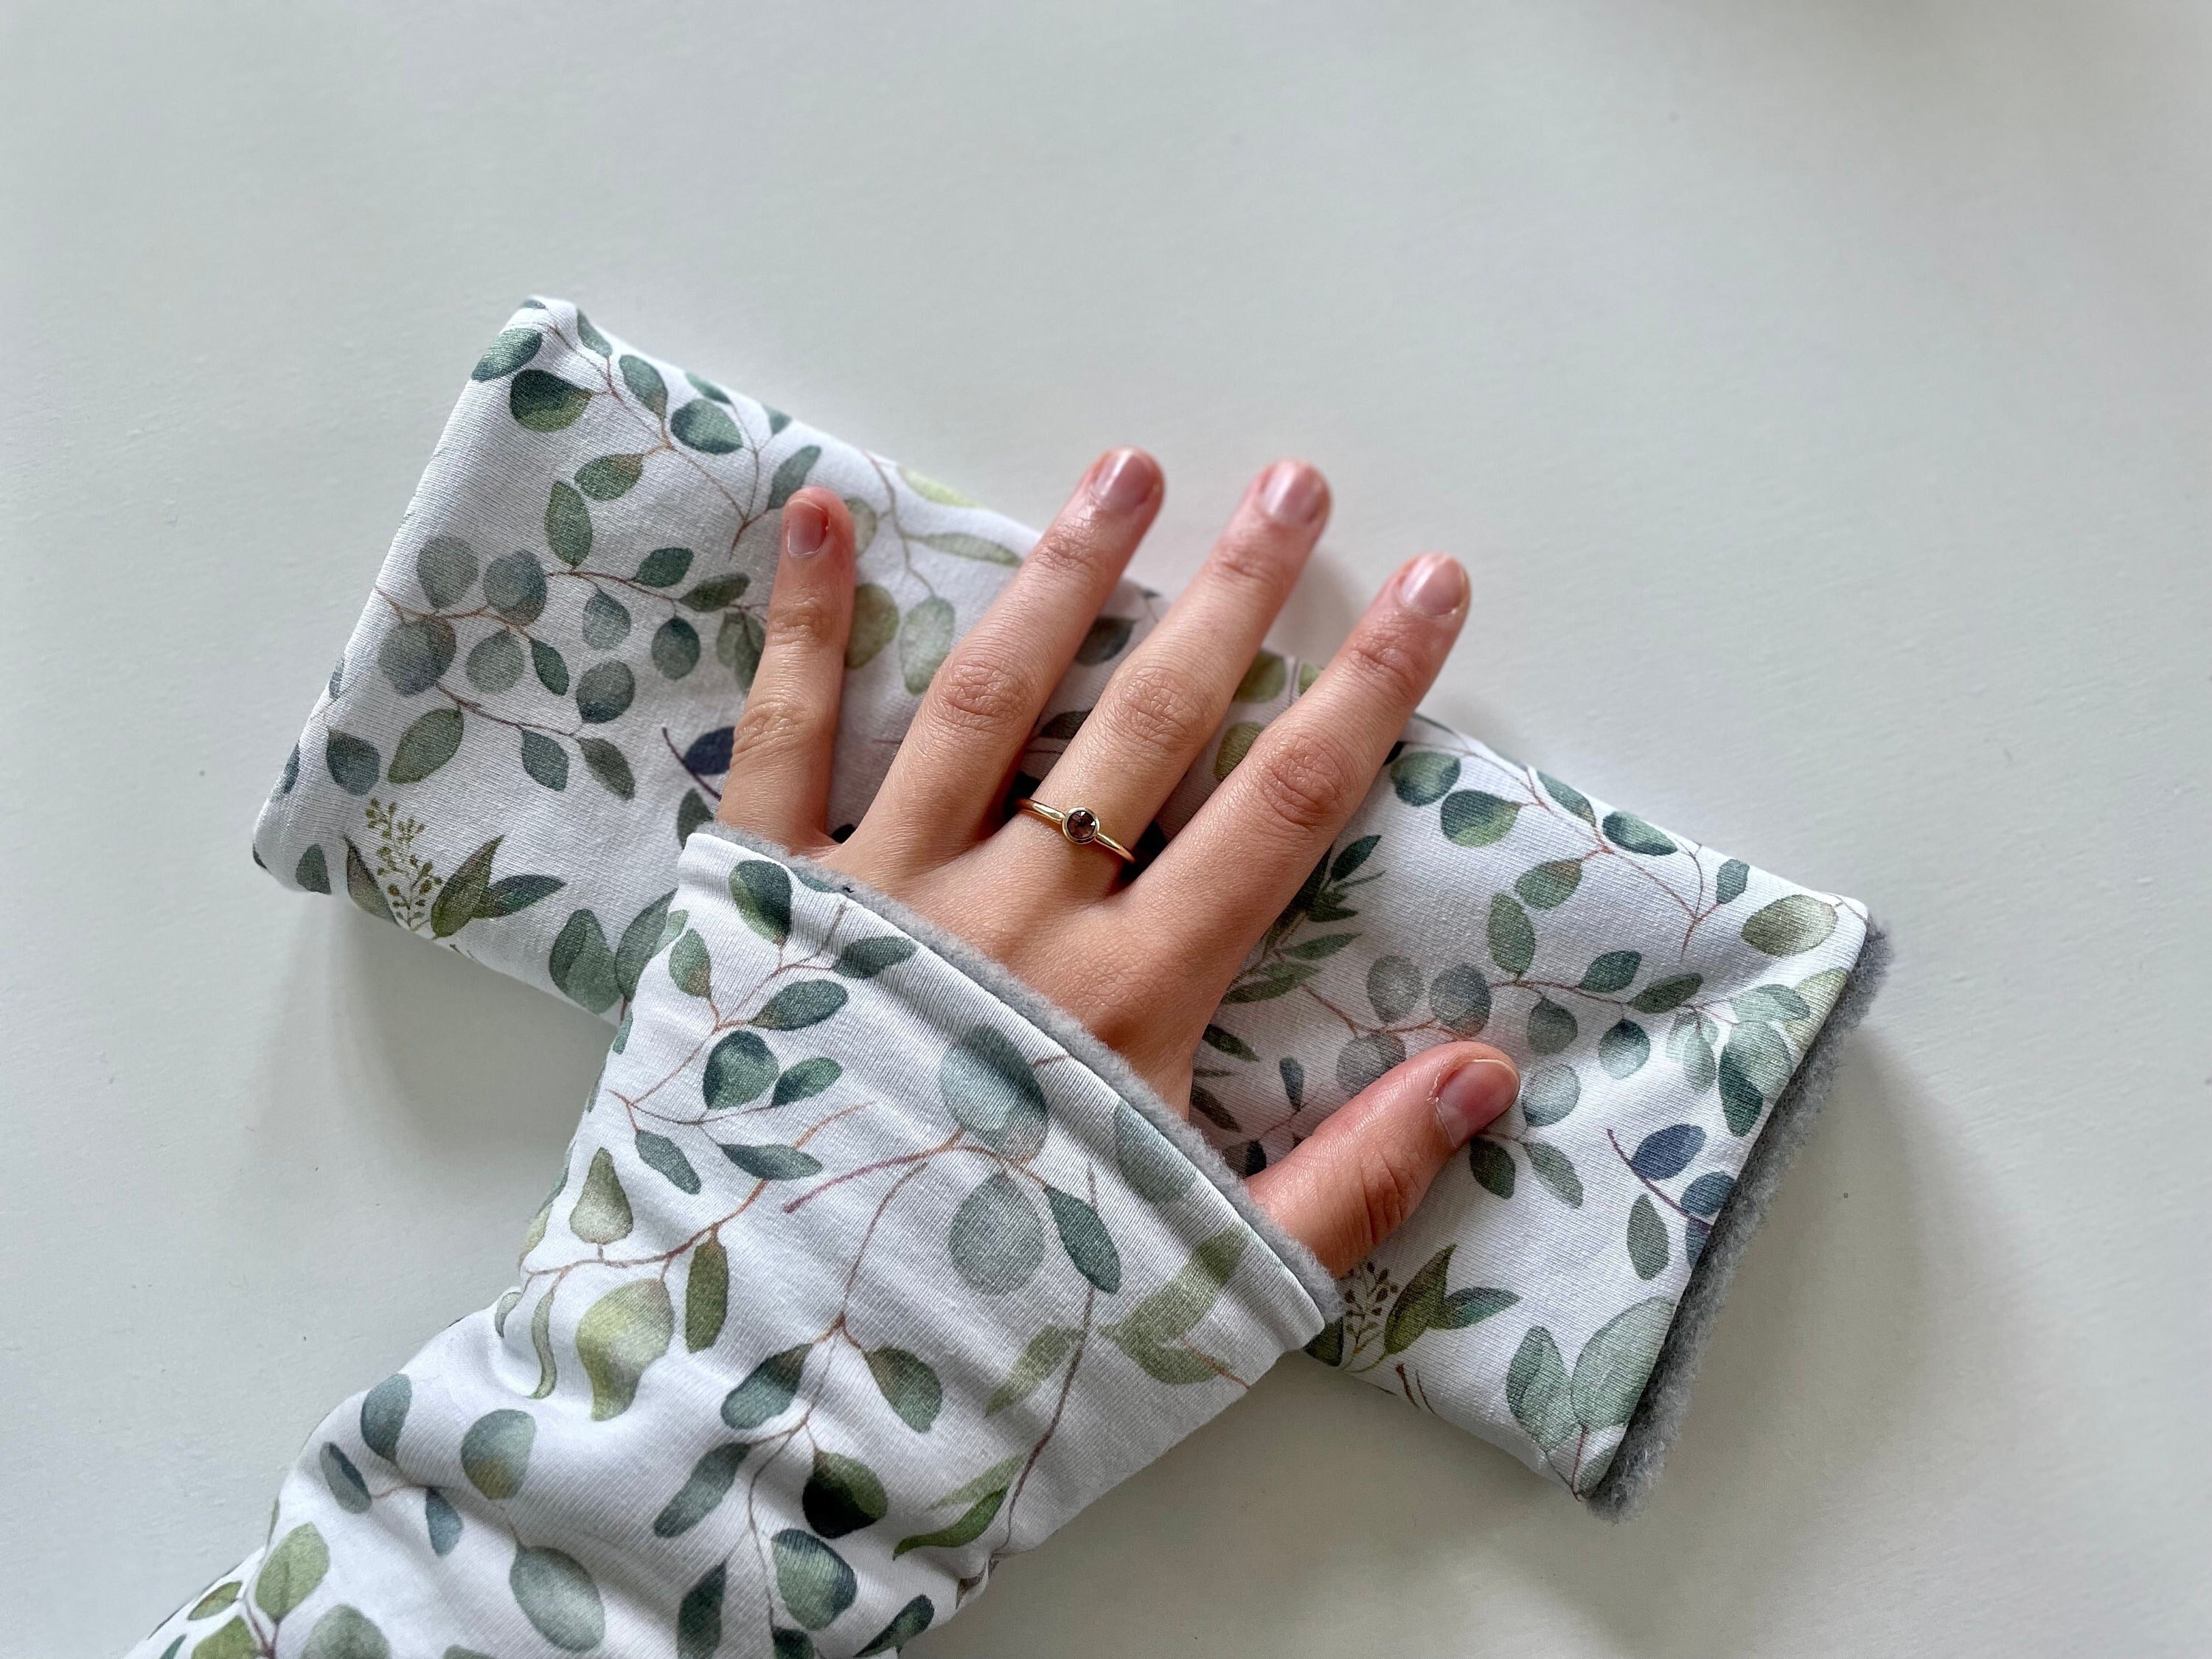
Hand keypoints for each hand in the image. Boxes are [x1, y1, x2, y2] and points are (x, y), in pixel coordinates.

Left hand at [716, 451, 1519, 1273]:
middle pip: (1150, 725)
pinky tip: (820, 516)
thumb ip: (1355, 1178)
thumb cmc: (1008, 1341)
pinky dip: (805, 627)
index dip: (1366, 693)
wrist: (782, 1390)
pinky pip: (785, 740)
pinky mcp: (765, 899)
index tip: (1428, 588)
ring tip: (1126, 472)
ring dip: (1065, 577)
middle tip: (1291, 487)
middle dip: (1233, 599)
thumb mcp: (1211, 1284)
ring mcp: (885, 891)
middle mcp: (1018, 915)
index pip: (1282, 810)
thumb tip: (1490, 1071)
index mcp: (1134, 996)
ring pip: (993, 700)